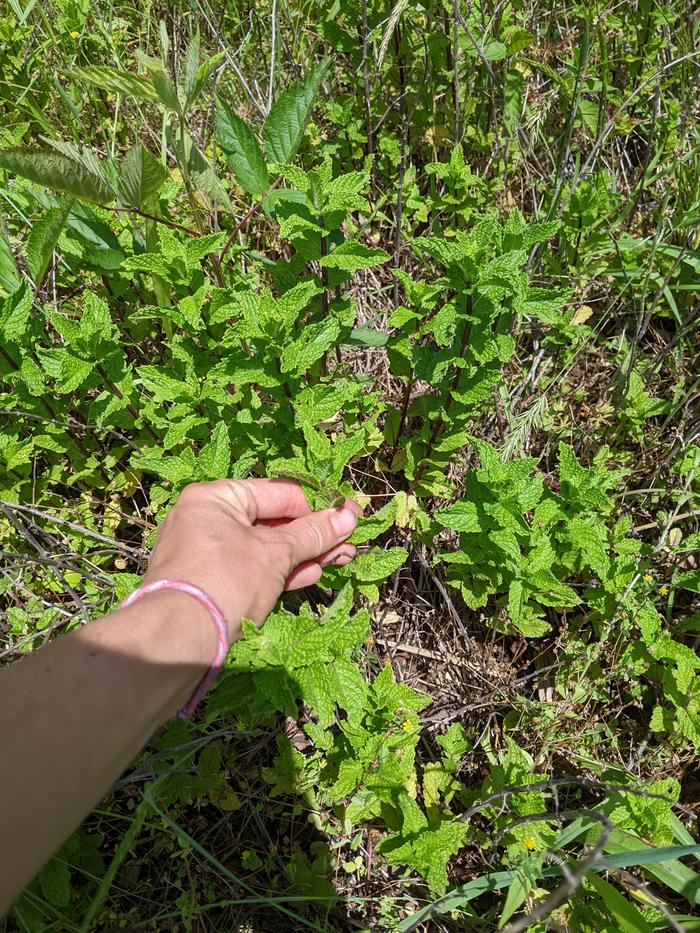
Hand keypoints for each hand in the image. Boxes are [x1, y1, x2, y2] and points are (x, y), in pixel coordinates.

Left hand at [143, 479, 361, 638]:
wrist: (178, 637)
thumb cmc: (226, 579)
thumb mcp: (276, 553)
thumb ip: (313, 534)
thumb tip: (347, 516)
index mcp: (215, 498)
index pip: (278, 493)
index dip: (317, 507)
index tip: (349, 518)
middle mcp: (206, 520)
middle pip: (272, 521)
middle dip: (313, 534)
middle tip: (348, 543)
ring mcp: (206, 553)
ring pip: (264, 548)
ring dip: (302, 555)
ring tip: (340, 560)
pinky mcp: (210, 583)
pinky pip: (250, 569)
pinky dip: (279, 571)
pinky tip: (309, 575)